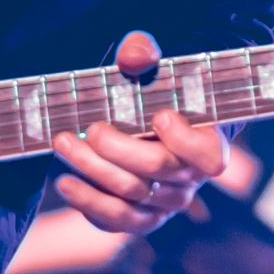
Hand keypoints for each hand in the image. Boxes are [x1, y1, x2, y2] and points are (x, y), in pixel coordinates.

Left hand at [51, 30, 228, 235]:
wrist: (142, 122)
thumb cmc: (152, 91)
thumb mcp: (150, 64)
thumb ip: (144, 53)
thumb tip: (133, 58)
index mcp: (206, 144)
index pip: (209, 156)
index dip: (185, 139)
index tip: (158, 116)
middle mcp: (188, 180)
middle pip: (157, 169)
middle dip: (118, 148)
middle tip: (91, 128)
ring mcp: (164, 204)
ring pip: (130, 195)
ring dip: (93, 169)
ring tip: (64, 144)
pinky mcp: (138, 218)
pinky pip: (115, 220)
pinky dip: (88, 203)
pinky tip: (66, 182)